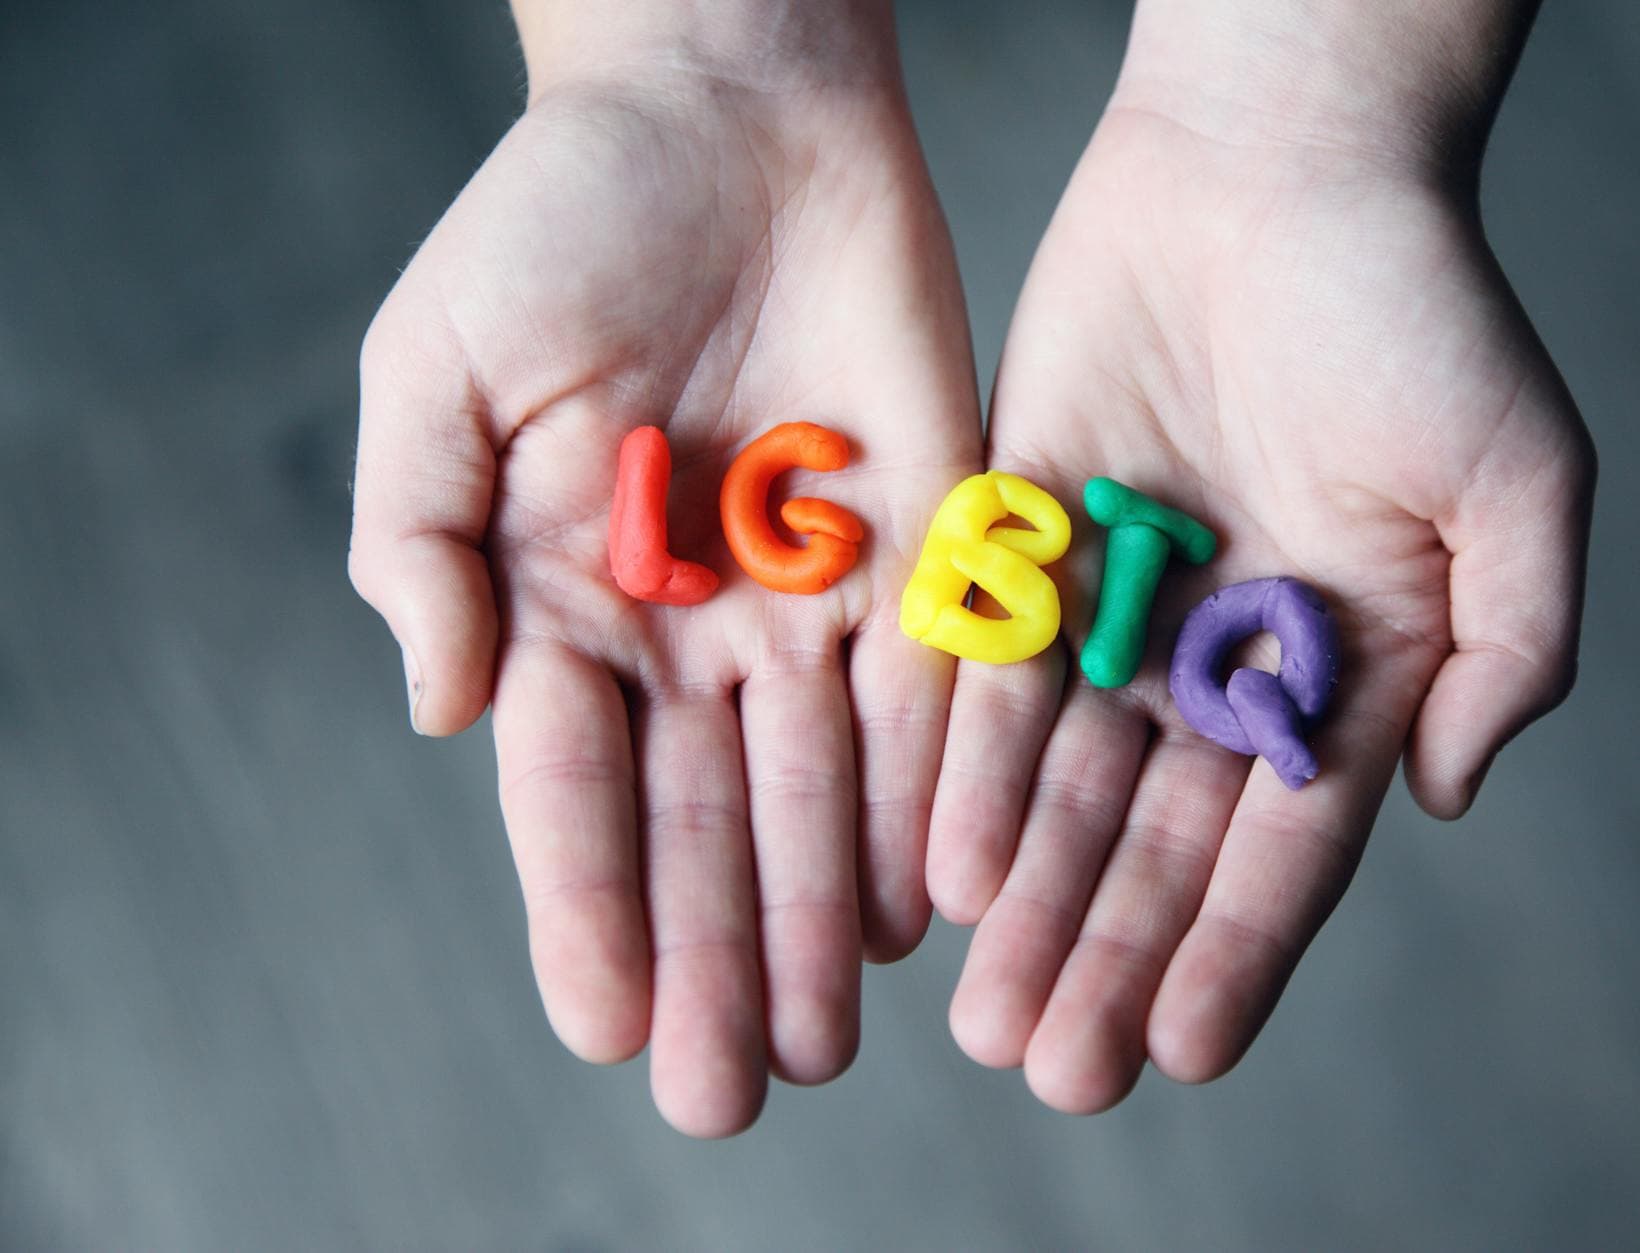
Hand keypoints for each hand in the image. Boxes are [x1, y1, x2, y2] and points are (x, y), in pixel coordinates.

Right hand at [348, 8, 979, 1136]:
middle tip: (734, 1092)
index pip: (576, 785)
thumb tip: (446, 711)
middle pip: (706, 818)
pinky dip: (931, 791)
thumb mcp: (441, 364)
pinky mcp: (930, 544)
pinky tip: (932, 899)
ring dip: (824, 913)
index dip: (587, 905)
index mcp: (567, 598)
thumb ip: (421, 538)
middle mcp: (695, 625)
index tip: (607, 1023)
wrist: (731, 110)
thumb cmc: (563, 221)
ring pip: (824, 784)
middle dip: (717, 953)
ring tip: (832, 1038)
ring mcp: (815, 596)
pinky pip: (934, 689)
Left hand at [926, 3, 1593, 1112]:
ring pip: (1065, 783)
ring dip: (1031, 900)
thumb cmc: (1415, 307)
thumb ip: (1510, 652)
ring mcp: (1120, 604)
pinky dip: (971, 769)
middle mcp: (1224, 654)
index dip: (1236, 946)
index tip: (1180, 1048)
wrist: (1276, 161)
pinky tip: (946, 865)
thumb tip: (1442, 799)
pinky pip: (991, 674)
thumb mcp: (1518, 483)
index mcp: (1346, 660)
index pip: (1286, 838)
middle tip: (1057, 1068)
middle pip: (1158, 838)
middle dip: (1109, 953)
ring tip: (989, 1012)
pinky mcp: (1025, 538)